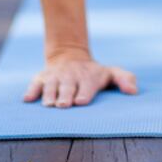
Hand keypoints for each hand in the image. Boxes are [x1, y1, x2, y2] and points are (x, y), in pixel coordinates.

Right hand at [22, 48, 138, 106]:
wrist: (70, 57)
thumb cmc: (93, 73)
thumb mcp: (111, 73)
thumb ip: (124, 79)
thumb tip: (134, 91)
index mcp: (88, 77)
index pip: (86, 85)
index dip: (84, 93)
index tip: (81, 101)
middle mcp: (70, 76)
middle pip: (67, 87)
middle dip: (66, 95)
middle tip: (64, 105)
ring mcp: (55, 77)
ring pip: (50, 86)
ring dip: (49, 94)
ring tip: (49, 104)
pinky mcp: (41, 78)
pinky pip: (34, 84)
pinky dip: (31, 91)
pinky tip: (28, 99)